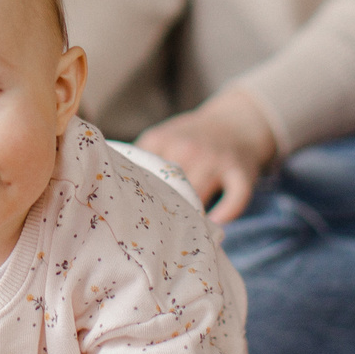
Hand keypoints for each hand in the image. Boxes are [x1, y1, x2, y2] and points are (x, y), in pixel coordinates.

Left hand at [137, 88, 279, 222]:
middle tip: (157, 233)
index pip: (142, 175)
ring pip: (198, 197)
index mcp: (161, 140)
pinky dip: (227, 213)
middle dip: (164, 211)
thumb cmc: (191, 137)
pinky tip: (216, 222)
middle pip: (169, 190)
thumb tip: (114, 188)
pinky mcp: (241, 171)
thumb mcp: (161, 137)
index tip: (131, 215)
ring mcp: (216, 160)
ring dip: (192, 216)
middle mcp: (188, 148)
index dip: (138, 198)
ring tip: (184, 232)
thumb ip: (139, 159)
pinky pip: (235, 198)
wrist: (236, 121)